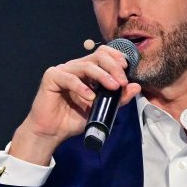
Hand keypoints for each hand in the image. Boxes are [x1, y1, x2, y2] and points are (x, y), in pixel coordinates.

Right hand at [8, 44, 142, 164]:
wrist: (53, 132)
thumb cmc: (74, 119)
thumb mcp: (101, 109)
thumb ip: (118, 98)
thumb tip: (135, 87)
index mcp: (86, 71)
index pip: (103, 54)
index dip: (116, 57)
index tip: (126, 69)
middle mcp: (75, 67)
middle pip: (97, 56)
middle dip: (113, 67)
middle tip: (122, 82)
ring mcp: (63, 71)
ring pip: (85, 66)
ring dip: (102, 75)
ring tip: (113, 87)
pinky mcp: (51, 77)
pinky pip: (69, 78)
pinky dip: (81, 87)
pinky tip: (90, 97)